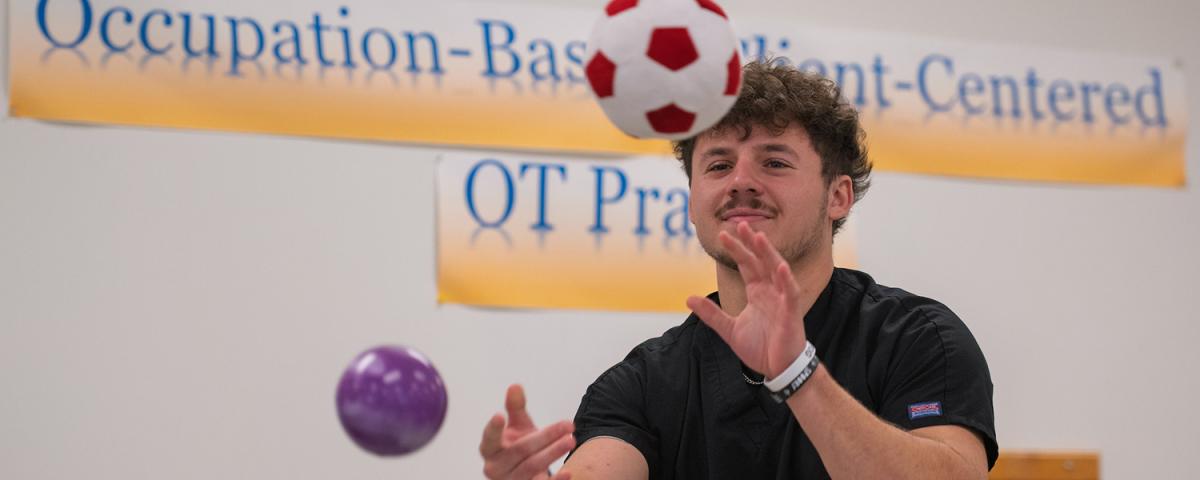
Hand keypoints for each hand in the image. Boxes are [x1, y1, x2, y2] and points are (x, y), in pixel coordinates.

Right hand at [479, 384, 575, 479]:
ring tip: (571, 440)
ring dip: (553, 453)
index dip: (494, 428)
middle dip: (546, 436)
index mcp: (490, 449)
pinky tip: (568, 472)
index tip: (500, 415)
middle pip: (520, 450)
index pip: (489, 438)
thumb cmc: (519, 447)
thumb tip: (515, 387)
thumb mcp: (517, 426)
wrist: (525, 475)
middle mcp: (496, 468)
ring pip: (531, 467)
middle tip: (569, 424)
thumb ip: (515, 408)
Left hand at [686, 222, 808, 378]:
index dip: (737, 250)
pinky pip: (790, 293)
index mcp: (757, 293)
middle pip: (760, 262)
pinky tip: (780, 267)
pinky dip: (786, 280)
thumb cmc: (760, 348)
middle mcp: (770, 292)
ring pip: (777, 271)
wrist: (778, 369)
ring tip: (758, 237)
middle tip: (740, 224)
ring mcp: (782, 300)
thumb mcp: (729, 330)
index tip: (723, 235)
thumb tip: (688, 298)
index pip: (747, 265)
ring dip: (769, 254)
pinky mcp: (791, 313)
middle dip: (751, 244)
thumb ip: (711, 314)